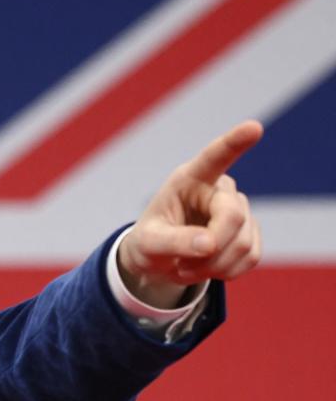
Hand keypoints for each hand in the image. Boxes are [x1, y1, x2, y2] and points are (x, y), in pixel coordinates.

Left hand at [118, 120, 262, 307]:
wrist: (160, 259)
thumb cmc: (149, 242)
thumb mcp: (148, 243)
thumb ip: (173, 241)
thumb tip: (208, 245)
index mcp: (190, 179)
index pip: (215, 157)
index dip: (234, 142)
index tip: (253, 128)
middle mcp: (220, 188)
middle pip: (233, 218)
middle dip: (209, 251)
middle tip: (180, 266)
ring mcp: (239, 209)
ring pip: (243, 244)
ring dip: (212, 266)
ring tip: (186, 266)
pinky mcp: (251, 232)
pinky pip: (251, 258)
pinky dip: (226, 272)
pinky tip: (206, 268)